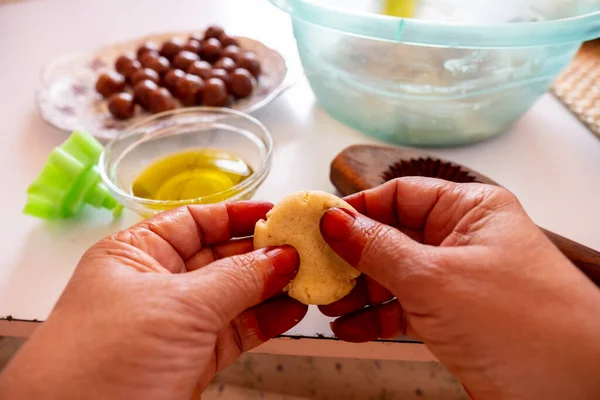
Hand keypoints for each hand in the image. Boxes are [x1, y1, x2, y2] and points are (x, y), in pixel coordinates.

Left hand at [0, 202, 307, 399]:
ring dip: (271, 288)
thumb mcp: (178, 306)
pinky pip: (236, 331)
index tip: (276, 213)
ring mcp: (175, 324)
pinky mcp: (191, 359)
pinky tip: (291, 311)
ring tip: (307, 278)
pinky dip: (265, 321)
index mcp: (136, 255)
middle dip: (262, 253)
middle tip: (303, 248)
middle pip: (219, 257)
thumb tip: (280, 257)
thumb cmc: (103, 363)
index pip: (194, 221)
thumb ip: (236, 278)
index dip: (236, 215)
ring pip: (233, 296)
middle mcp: (155, 284)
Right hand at [319, 178, 599, 399]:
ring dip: (358, 290)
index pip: (398, 194)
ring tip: (329, 304)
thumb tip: (334, 220)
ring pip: (393, 274)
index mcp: (468, 210)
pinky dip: (375, 317)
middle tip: (318, 271)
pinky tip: (350, 328)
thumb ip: (378, 248)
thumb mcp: (434, 277)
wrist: (571, 392)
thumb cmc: (525, 324)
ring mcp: (456, 280)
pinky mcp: (452, 316)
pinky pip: (403, 306)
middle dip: (351, 257)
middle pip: (390, 236)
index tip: (319, 225)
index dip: (356, 208)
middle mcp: (461, 239)